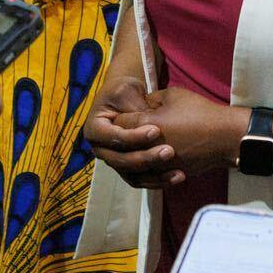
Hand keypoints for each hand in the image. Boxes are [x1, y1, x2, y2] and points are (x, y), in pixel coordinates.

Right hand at [84, 73, 181, 189]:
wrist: (127, 100)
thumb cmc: (125, 92)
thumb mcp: (127, 93)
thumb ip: (134, 110)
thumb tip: (146, 124)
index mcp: (94, 130)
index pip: (113, 138)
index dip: (134, 137)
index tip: (156, 131)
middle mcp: (101, 149)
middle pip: (122, 160)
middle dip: (146, 158)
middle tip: (169, 151)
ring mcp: (114, 161)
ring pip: (133, 175)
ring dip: (155, 175)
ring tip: (178, 172)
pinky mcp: (128, 169)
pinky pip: (142, 180)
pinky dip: (159, 181)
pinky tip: (178, 176)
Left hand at [119, 86, 243, 174]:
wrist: (224, 136)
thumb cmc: (199, 112)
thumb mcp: (172, 95)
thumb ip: (151, 99)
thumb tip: (142, 105)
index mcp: (144, 123)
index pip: (118, 122)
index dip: (120, 117)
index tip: (124, 113)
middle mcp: (146, 146)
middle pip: (121, 146)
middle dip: (122, 138)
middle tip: (128, 130)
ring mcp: (157, 163)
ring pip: (131, 166)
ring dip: (132, 157)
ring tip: (137, 148)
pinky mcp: (168, 174)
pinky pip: (149, 178)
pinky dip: (147, 170)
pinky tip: (152, 162)